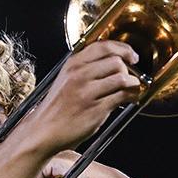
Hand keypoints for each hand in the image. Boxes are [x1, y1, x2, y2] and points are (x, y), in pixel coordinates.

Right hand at [19, 41, 142, 154]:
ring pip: (122, 78)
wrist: (44, 131)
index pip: (104, 46)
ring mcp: (87, 92)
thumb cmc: (56, 108)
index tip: (132, 56)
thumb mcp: (66, 79)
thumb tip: (115, 63)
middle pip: (116, 61)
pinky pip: (122, 96)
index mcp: (73, 64)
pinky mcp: (96, 109)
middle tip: (131, 76)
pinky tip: (130, 98)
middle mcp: (79, 75)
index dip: (123, 49)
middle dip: (129, 69)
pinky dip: (131, 96)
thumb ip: (87, 68)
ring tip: (133, 88)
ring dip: (133, 83)